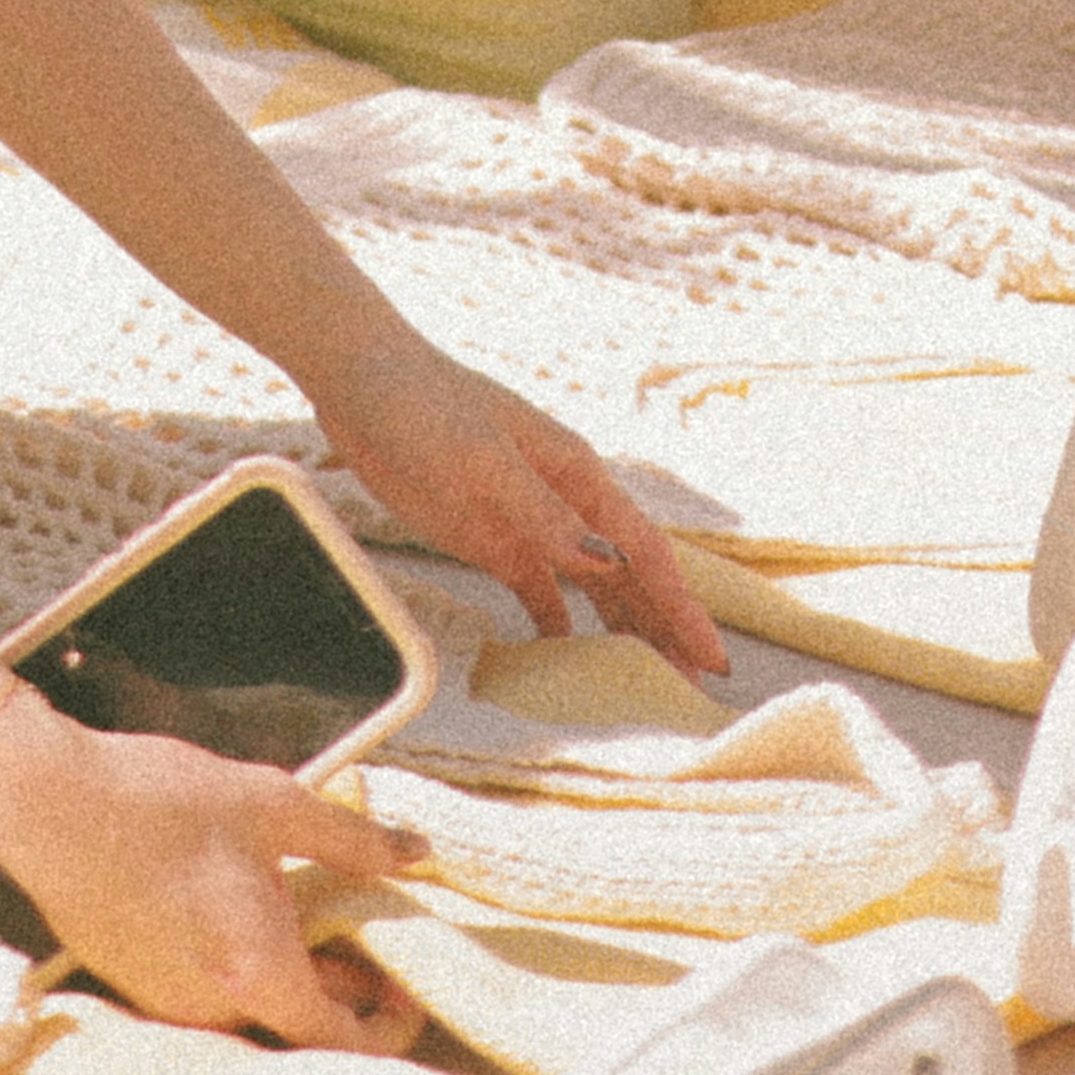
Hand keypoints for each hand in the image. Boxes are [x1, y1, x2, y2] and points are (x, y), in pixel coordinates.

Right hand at [0, 696, 420, 1048]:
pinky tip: (235, 914)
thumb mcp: (274, 804)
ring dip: (284, 980)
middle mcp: (213, 1007)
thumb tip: (415, 852)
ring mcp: (167, 1003)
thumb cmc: (161, 801)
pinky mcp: (133, 986)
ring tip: (300, 922)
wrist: (48, 804)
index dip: (386, 1030)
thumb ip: (353, 838)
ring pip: (248, 1011)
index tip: (403, 997)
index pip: (340, 1042)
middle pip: (294, 1028)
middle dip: (336, 994)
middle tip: (363, 950)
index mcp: (258, 973)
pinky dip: (235, 971)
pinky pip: (204, 996)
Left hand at [315, 341, 728, 682]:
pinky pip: (539, 594)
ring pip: (592, 590)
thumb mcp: (481, 458)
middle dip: (663, 632)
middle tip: (693, 692)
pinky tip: (570, 666)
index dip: (680, 606)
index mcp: (578, 474)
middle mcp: (566, 502)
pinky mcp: (492, 540)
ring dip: (621, 636)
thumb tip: (605, 563)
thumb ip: (540, 511)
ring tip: (646, 689)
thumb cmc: (425, 404)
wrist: (363, 382)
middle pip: (629, 578)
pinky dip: (558, 630)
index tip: (711, 655)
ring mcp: (530, 524)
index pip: (644, 552)